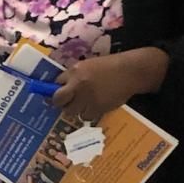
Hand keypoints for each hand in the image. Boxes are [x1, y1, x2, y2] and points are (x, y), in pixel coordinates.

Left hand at [52, 49, 168, 120]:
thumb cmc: (108, 67)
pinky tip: (94, 106)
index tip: (54, 96)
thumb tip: (59, 87)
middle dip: (60, 103)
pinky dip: (88, 114)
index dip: (54, 92)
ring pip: (72, 112)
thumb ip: (73, 76)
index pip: (56, 84)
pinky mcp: (98, 108)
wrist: (129, 71)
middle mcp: (79, 85)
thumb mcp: (87, 66)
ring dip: (76, 109)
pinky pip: (86, 117)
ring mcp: (88, 98)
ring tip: (85, 104)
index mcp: (75, 72)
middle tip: (65, 103)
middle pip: (59, 101)